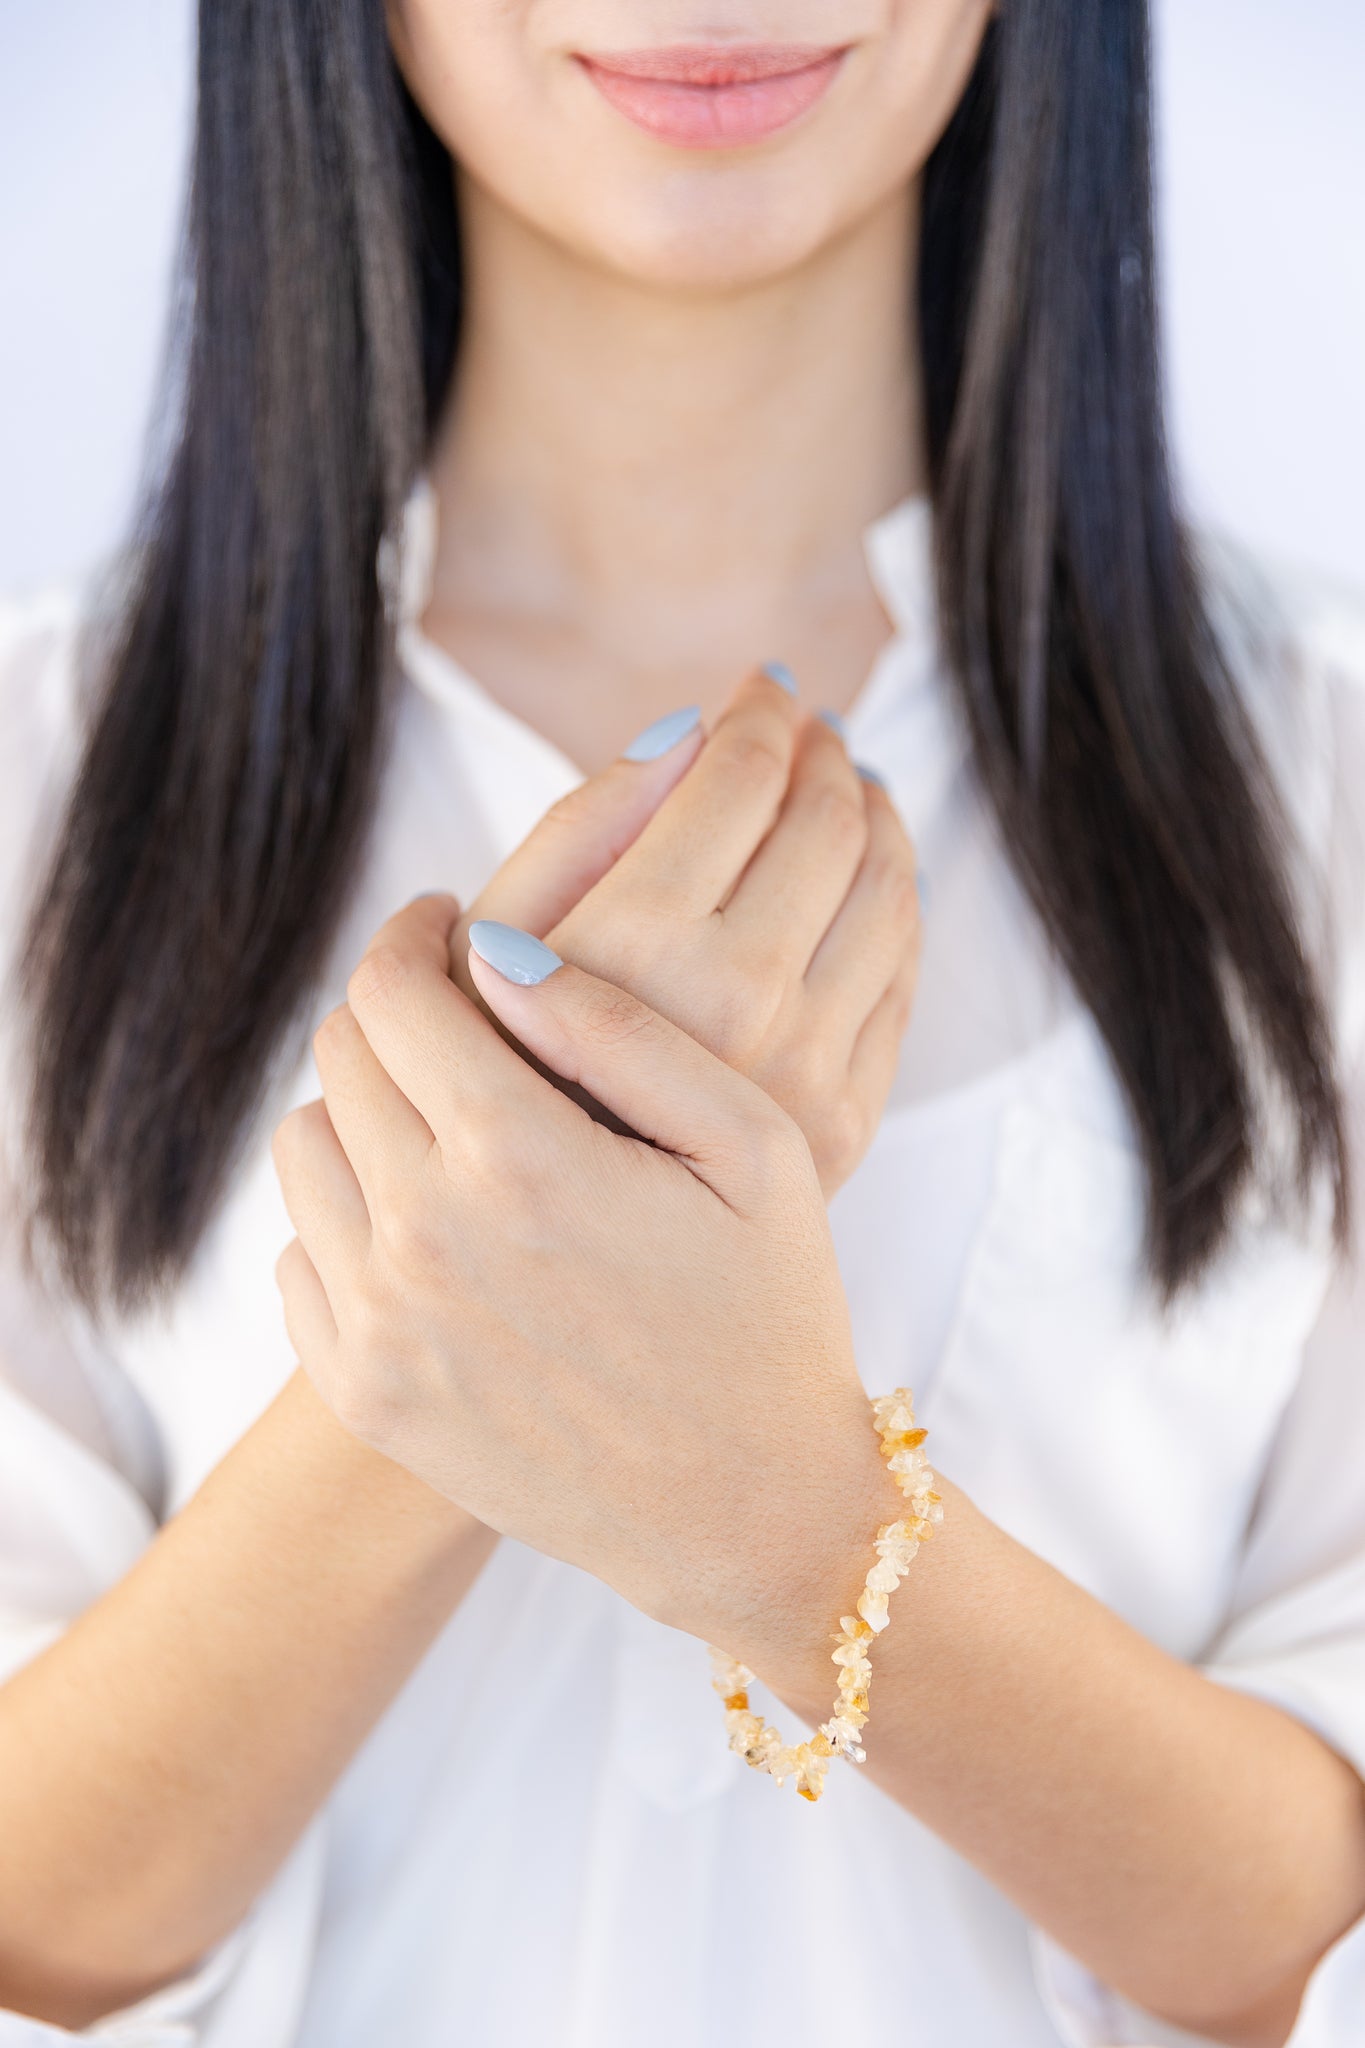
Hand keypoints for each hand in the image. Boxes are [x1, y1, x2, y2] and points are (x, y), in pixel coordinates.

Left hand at [272, 897, 889, 1665]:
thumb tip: (495, 951)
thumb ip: (617, 1027)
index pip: (392, 990)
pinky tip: (436, 1231)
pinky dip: (349, 1219)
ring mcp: (380, 1326)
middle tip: (463, 1021)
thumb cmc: (771, 1315)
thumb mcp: (750, 1144)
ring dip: (364, 1111)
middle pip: (340, 1055)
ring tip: (451, 1126)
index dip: (415, 934)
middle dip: (399, 1013)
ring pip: (304, 1146)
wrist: (750, 1513)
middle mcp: (424, 1237)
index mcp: (519, 1158)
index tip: (448, 928)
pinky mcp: (365, 1394)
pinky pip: (299, 1254)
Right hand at [453, 668, 921, 1193]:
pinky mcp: (848, 1121)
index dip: (758, 713)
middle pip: (831, 819)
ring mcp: (806, 1068)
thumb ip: (582, 828)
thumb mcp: (492, 945)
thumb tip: (687, 728)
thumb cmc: (494, 1085)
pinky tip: (865, 882)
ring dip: (876, 818)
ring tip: (848, 790)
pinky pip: (903, 976)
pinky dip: (896, 906)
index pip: (740, 774)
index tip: (760, 690)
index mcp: (635, 945)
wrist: (552, 1260)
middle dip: (823, 753)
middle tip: (810, 730)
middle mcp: (736, 1000)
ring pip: (887, 890)